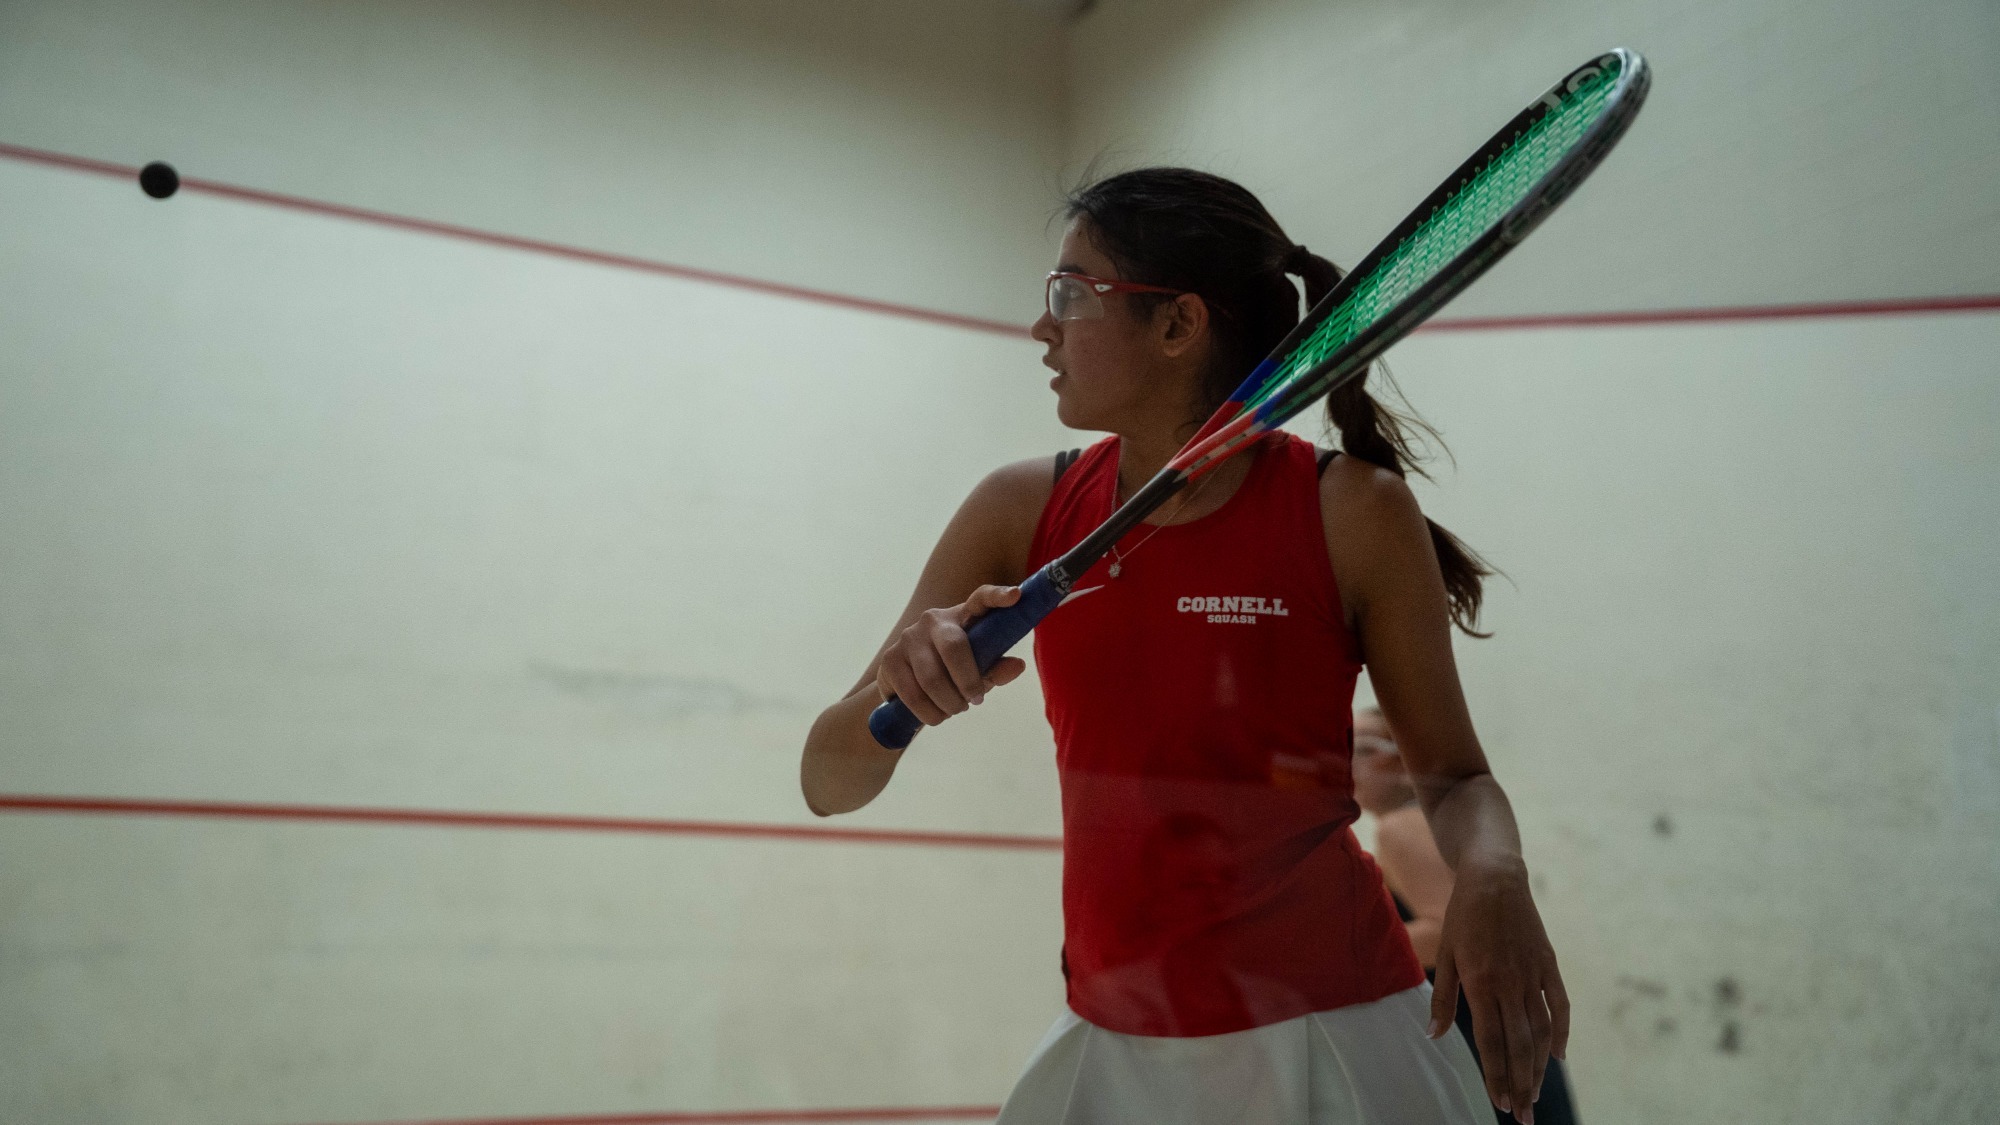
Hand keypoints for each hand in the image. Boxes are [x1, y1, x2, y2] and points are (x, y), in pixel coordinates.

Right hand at [874, 585, 1027, 726]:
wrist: (907, 685)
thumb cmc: (952, 671)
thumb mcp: (978, 670)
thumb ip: (997, 668)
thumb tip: (1017, 666)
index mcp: (962, 616)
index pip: (981, 598)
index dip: (998, 596)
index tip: (1016, 595)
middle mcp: (933, 620)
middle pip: (954, 648)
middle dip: (968, 682)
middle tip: (975, 701)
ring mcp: (908, 637)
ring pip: (932, 678)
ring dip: (949, 703)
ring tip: (954, 709)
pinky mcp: (890, 659)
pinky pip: (912, 694)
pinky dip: (929, 713)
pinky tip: (936, 714)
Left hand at [1429, 858, 1568, 1124]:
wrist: (1495, 877)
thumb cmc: (1463, 916)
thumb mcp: (1445, 954)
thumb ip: (1443, 999)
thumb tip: (1435, 1036)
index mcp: (1481, 982)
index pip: (1491, 1041)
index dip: (1497, 1074)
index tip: (1501, 1103)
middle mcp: (1510, 983)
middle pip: (1519, 1044)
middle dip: (1521, 1083)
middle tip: (1524, 1115)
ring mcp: (1533, 974)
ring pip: (1541, 1031)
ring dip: (1539, 1067)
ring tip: (1536, 1094)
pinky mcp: (1548, 964)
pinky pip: (1560, 1005)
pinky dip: (1562, 1032)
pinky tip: (1558, 1057)